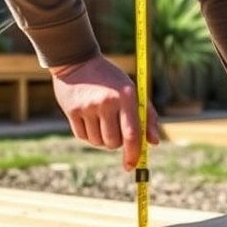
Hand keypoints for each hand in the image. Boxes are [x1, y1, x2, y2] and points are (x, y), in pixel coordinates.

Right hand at [49, 54, 159, 170]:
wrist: (78, 62)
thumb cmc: (110, 80)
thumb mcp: (132, 91)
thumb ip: (146, 116)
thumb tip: (154, 143)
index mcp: (126, 96)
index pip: (132, 133)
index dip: (133, 153)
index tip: (132, 165)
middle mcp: (107, 102)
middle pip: (114, 142)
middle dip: (116, 143)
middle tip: (115, 130)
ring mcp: (88, 107)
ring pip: (98, 142)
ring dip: (101, 140)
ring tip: (101, 122)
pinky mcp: (72, 110)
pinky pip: (82, 137)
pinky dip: (88, 135)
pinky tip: (89, 121)